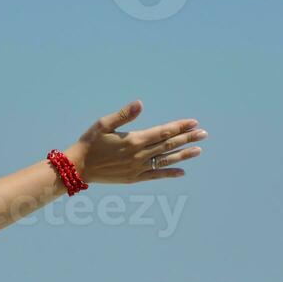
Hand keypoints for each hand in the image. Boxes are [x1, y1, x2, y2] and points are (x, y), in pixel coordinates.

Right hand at [65, 100, 205, 184]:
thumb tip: (140, 104)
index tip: (194, 122)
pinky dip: (169, 173)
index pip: (163, 132)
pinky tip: (182, 172)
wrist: (78, 167)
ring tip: (199, 150)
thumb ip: (124, 115)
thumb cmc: (89, 143)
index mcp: (134, 140)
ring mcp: (138, 168)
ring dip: (183, 155)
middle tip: (204, 133)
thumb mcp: (103, 124)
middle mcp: (139, 155)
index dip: (179, 127)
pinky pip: (156, 175)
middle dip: (187, 138)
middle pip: (169, 145)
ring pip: (166, 160)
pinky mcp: (134, 178)